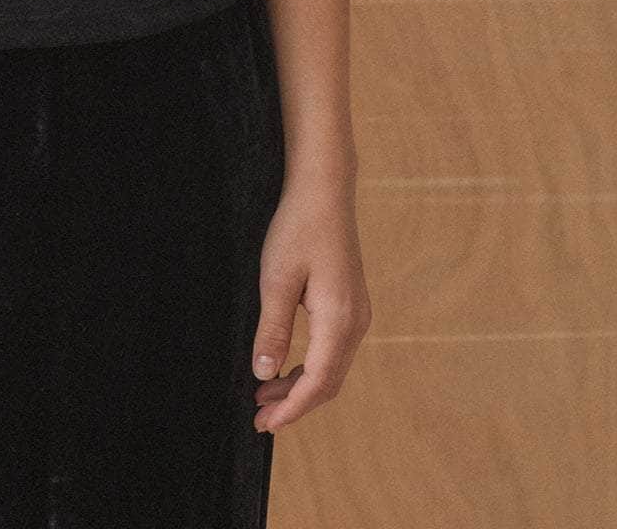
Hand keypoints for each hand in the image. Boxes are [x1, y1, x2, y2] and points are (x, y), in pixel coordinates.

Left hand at [251, 174, 371, 434]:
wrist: (324, 190)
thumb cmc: (298, 227)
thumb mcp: (276, 278)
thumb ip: (272, 329)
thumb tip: (264, 374)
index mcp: (339, 320)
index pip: (317, 382)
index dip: (291, 409)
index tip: (264, 425)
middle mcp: (356, 322)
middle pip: (328, 382)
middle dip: (295, 404)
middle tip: (259, 417)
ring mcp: (357, 313)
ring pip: (331, 368)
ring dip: (301, 386)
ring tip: (264, 396)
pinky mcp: (351, 303)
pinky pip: (333, 350)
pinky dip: (310, 366)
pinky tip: (285, 366)